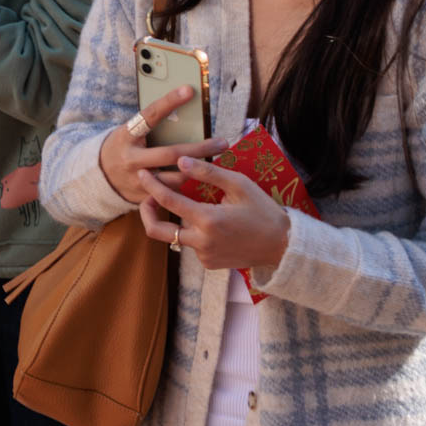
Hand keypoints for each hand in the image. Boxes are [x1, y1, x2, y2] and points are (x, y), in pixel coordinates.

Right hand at [95, 86, 228, 203]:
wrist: (100, 176)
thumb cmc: (124, 147)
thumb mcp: (130, 132)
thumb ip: (150, 127)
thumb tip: (182, 113)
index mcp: (126, 136)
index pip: (149, 115)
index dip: (168, 102)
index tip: (189, 90)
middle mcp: (130, 158)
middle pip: (171, 153)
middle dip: (200, 148)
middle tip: (222, 142)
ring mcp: (136, 180)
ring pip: (176, 177)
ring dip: (197, 170)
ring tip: (213, 162)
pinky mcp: (143, 197)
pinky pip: (172, 192)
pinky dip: (185, 184)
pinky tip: (196, 179)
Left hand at [136, 155, 292, 270]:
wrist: (283, 246)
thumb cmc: (263, 211)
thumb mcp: (239, 185)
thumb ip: (208, 172)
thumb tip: (180, 161)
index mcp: (208, 220)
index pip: (168, 201)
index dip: (151, 186)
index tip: (142, 174)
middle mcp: (202, 242)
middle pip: (157, 230)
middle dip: (146, 212)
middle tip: (147, 198)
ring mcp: (204, 256)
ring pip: (175, 237)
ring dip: (173, 220)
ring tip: (180, 202)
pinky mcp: (209, 264)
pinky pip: (191, 246)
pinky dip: (192, 232)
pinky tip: (205, 220)